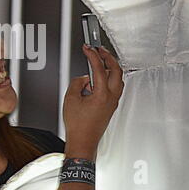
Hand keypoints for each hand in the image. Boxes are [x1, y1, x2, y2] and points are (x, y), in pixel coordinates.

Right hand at [62, 44, 123, 159]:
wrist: (83, 141)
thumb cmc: (78, 126)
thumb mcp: (70, 99)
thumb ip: (77, 83)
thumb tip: (83, 78)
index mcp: (102, 94)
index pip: (99, 68)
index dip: (93, 55)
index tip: (88, 48)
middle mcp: (111, 97)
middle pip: (116, 70)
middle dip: (108, 57)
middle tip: (99, 50)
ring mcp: (113, 102)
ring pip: (118, 78)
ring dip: (111, 66)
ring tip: (101, 60)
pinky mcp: (111, 105)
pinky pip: (115, 86)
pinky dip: (109, 77)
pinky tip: (100, 77)